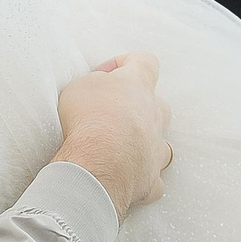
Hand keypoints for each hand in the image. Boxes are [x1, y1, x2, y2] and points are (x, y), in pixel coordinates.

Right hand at [54, 53, 173, 214]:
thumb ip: (95, 82)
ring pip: (161, 142)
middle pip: (158, 104)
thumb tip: (100, 86)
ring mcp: (156, 148)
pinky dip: (141, 176)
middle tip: (111, 114)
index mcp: (139, 86)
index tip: (105, 74)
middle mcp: (155, 115)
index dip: (125, 63)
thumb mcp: (79, 86)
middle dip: (138, 107)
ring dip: (145, 143)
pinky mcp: (152, 179)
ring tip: (120, 148)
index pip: (145, 62)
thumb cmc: (88, 121)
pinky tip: (126, 178)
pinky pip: (153, 178)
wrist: (98, 167)